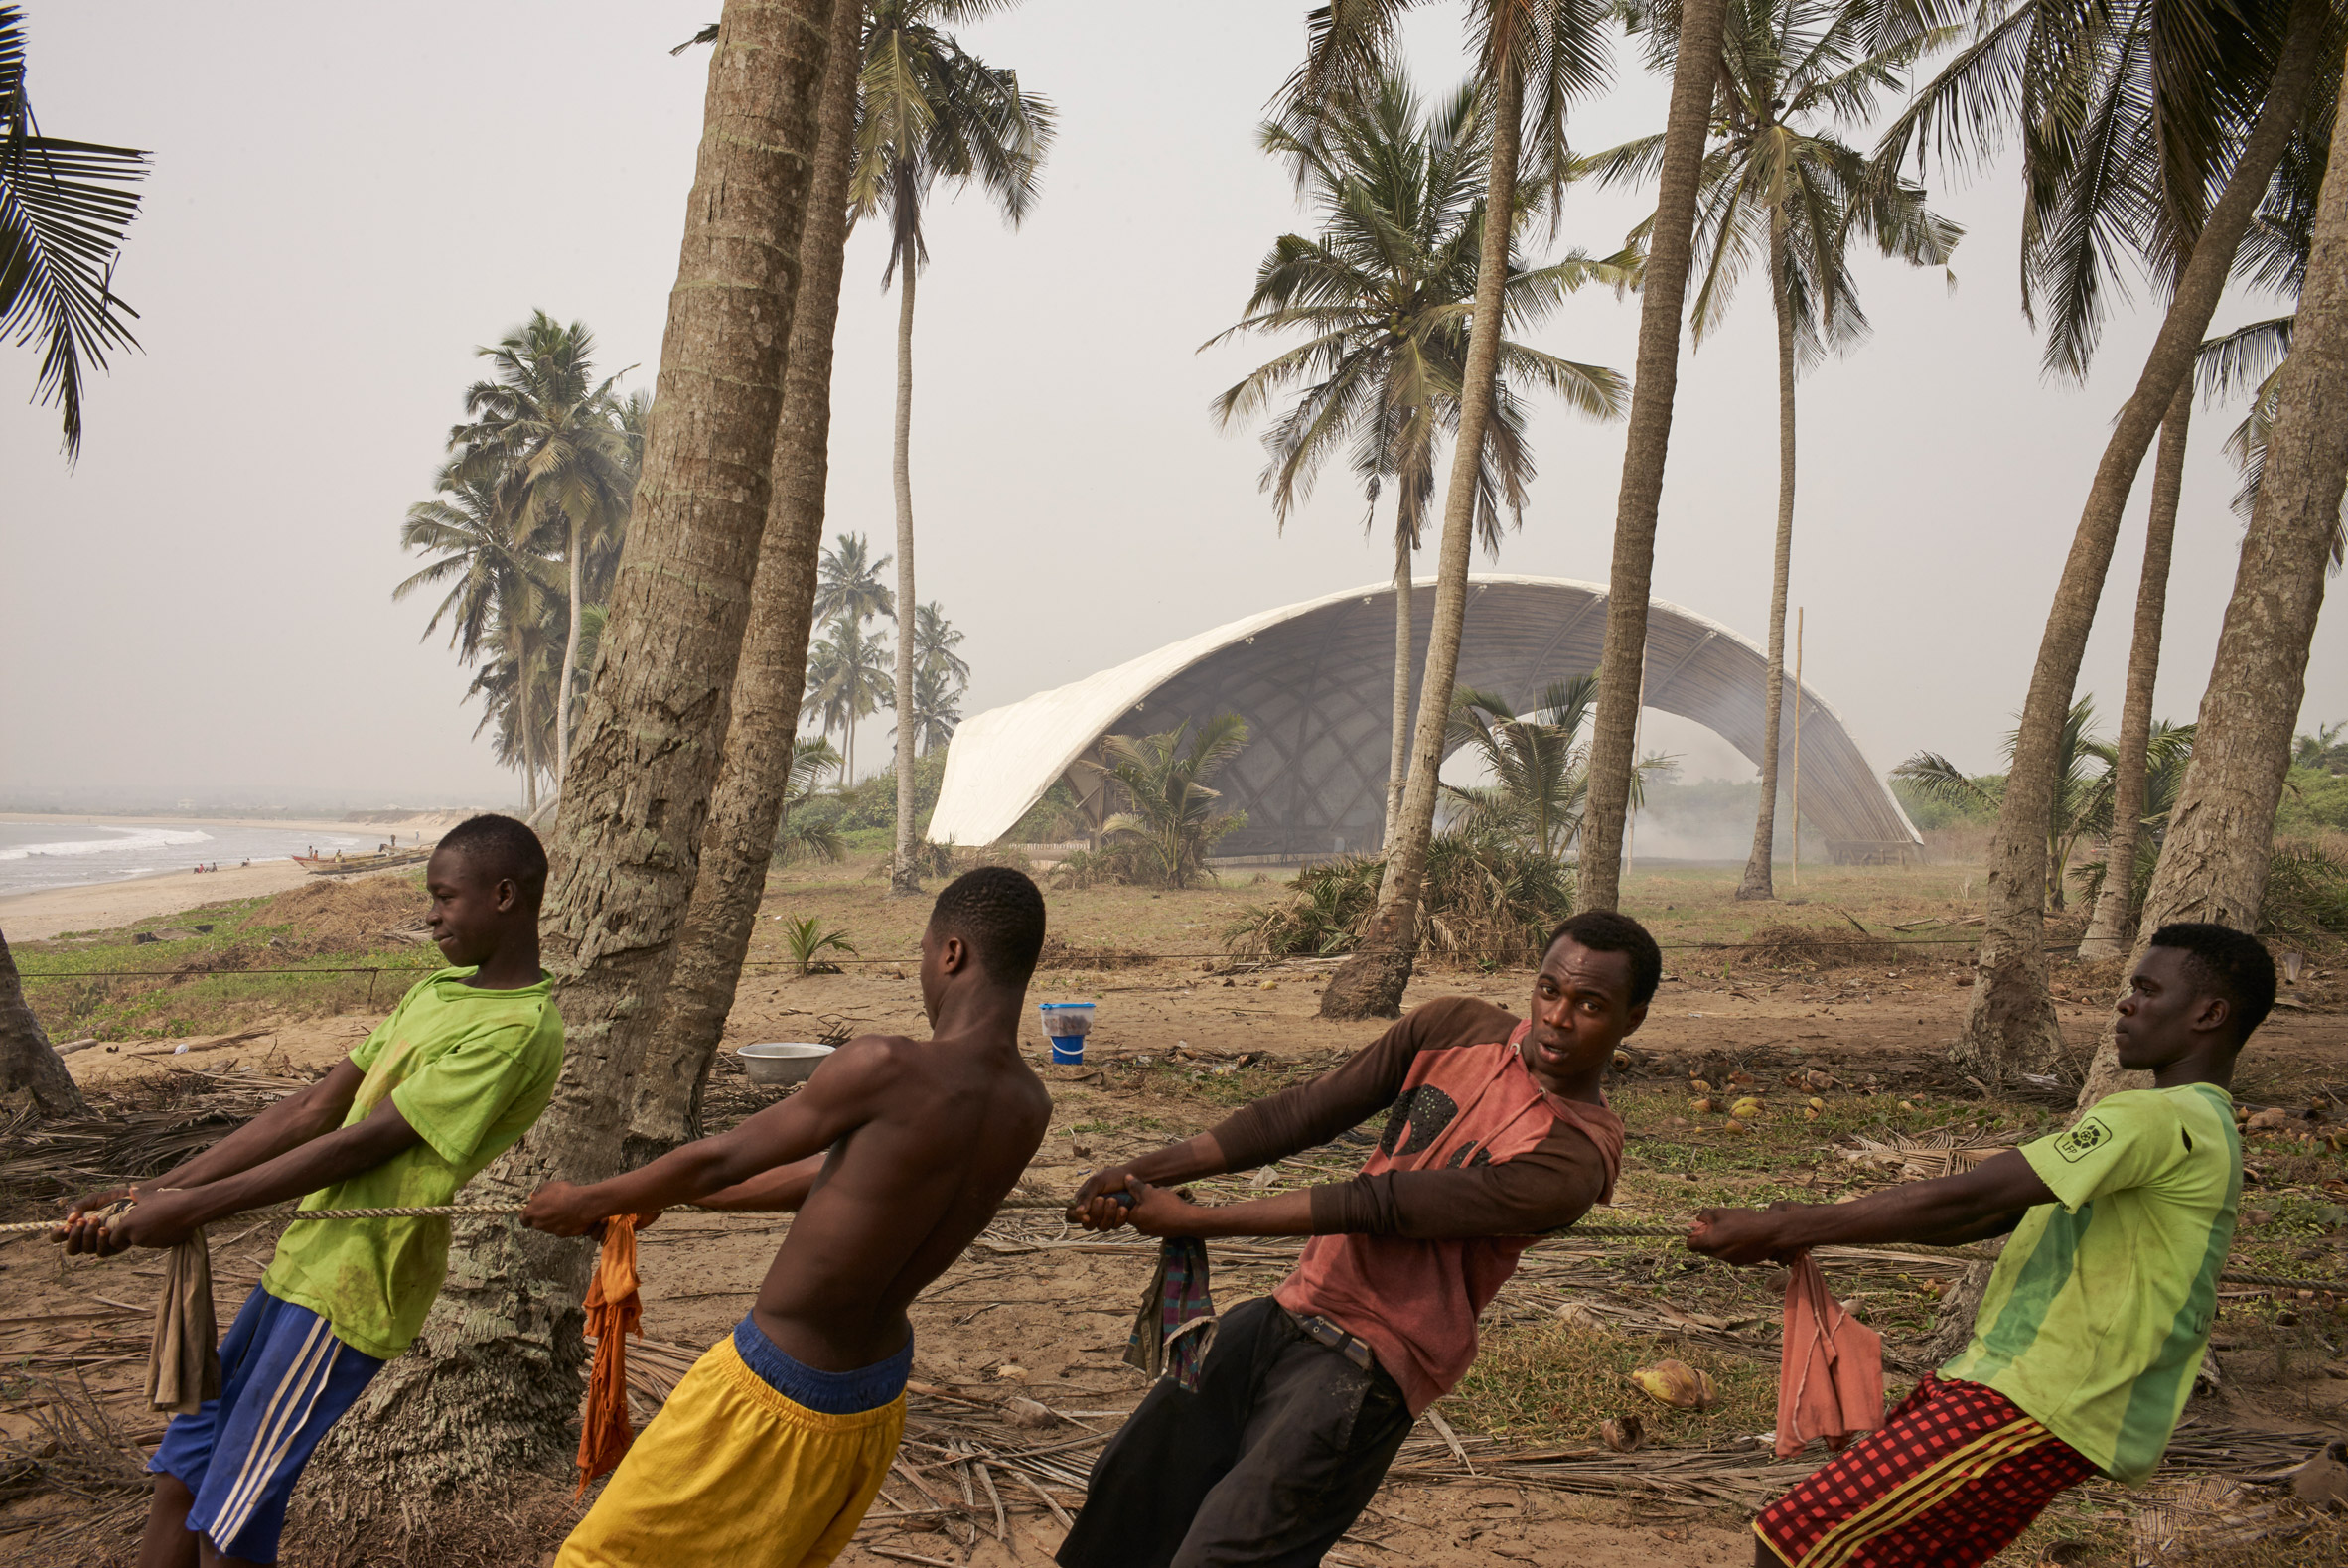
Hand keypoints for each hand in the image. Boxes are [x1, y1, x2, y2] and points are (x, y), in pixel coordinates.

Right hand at [55, 1187, 139, 1256]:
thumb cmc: (111, 1200)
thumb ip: (78, 1207)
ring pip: (86, 1250)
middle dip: (75, 1236)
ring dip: (88, 1236)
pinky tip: (105, 1230)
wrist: (135, 1199)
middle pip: (71, 1249)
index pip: (58, 1237)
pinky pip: (102, 1252)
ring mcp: (98, 1245)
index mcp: (76, 1228)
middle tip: (83, 1220)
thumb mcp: (92, 1199)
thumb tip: (69, 1220)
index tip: (65, 1226)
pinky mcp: (113, 1248)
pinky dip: (101, 1241)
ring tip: (96, 1220)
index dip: (58, 1235)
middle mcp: (85, 1240)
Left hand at [107, 1190, 204, 1250]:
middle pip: (132, 1240)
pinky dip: (162, 1236)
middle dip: (137, 1233)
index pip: (114, 1240)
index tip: (124, 1231)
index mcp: (128, 1226)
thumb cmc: (166, 1199)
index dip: (118, 1237)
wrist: (190, 1208)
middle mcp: (137, 1238)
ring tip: (161, 1220)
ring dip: (150, 1235)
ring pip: (146, 1242)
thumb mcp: (150, 1195)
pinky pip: (160, 1242)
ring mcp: (151, 1243)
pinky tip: (171, 1224)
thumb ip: (137, 1195)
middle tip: (146, 1221)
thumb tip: (131, 1190)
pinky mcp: (165, 1245)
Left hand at [522, 1180, 606, 1237]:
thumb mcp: (548, 1186)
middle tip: (552, 1207)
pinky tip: (571, 1215)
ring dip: (554, 1220)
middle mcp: (539, 1224)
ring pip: (549, 1226)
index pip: (523, 1220)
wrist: (583, 1204)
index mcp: (531, 1213)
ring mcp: (551, 1231)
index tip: (533, 1211)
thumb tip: (535, 1196)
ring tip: (564, 1209)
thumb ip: (539, 1192)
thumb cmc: (564, 1193)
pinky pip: (561, 1229)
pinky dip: (564, 1224)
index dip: (528, 1216)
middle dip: (543, 1216)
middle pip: (537, 1223)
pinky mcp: (563, 1234)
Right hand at [1067, 1165, 1143, 1231]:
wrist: (1132, 1179)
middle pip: (1087, 1225)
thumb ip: (1086, 1195)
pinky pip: (1115, 1226)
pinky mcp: (1116, 1221)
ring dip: (1108, 1215)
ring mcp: (1104, 1218)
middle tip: (1103, 1198)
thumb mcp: (1097, 1182)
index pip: (1071, 1215)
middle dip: (1096, 1214)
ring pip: (1102, 1227)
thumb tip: (1078, 1210)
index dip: (1076, 1218)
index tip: (1086, 1216)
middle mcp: (1091, 1212)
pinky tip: (1124, 1208)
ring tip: (1114, 1200)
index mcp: (1082, 1202)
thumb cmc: (1112, 1177)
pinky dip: (1119, 1218)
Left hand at [1118, 1179, 1200, 1238]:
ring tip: (1160, 1194)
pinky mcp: (1161, 1231)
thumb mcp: (1150, 1192)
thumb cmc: (1167, 1206)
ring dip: (1150, 1202)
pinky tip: (1167, 1202)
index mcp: (1134, 1219)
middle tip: (1150, 1188)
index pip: (1123, 1206)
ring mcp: (1151, 1230)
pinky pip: (1155, 1217)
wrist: (1189, 1221)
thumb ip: (1135, 1186)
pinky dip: (1158, 1209)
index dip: (1128, 1194)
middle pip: (1135, 1209)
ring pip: (1146, 1212)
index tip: (1136, 1187)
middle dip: (1141, 1197)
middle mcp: (1140, 1227)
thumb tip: (1126, 1178)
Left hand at [1686, 1206, 1800, 1266]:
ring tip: (1735, 1229)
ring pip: (1719, 1251)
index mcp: (1710, 1243)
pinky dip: (1734, 1246)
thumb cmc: (1745, 1221)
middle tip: (1719, 1226)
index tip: (1700, 1228)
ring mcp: (1732, 1260)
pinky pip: (1732, 1254)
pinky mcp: (1743, 1262)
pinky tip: (1744, 1236)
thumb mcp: (1721, 1212)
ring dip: (1722, 1242)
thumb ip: (1705, 1215)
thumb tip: (1699, 1219)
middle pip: (1705, 1249)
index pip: (1691, 1246)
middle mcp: (1719, 1255)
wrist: (1771, 1233)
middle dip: (1708, 1238)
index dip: (1693, 1236)